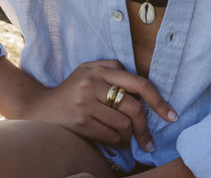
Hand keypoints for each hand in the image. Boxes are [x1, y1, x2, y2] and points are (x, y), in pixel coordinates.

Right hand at [18, 60, 176, 150]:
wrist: (39, 108)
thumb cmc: (71, 90)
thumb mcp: (88, 71)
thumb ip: (112, 71)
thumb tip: (143, 89)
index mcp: (99, 68)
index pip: (139, 83)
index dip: (158, 101)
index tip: (171, 115)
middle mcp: (92, 82)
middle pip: (134, 107)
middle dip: (145, 128)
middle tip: (149, 141)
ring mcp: (85, 102)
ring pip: (123, 125)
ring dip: (129, 137)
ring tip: (127, 140)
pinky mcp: (80, 121)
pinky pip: (110, 136)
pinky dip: (117, 142)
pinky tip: (115, 142)